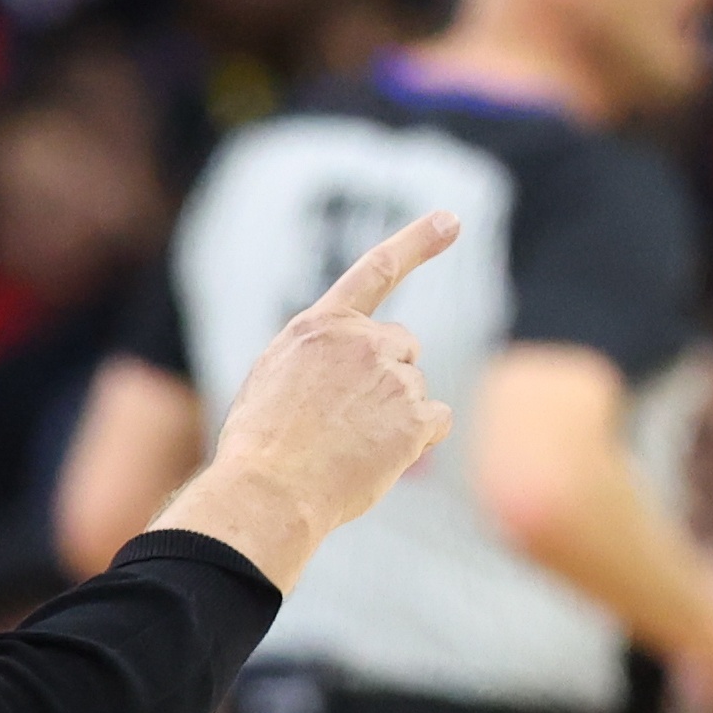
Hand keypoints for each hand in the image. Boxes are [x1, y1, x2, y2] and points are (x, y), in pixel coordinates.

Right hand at [157, 210, 459, 588]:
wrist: (267, 492)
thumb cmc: (259, 449)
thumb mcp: (270, 383)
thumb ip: (315, 361)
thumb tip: (347, 375)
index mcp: (318, 327)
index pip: (376, 270)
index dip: (418, 242)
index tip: (452, 220)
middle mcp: (360, 341)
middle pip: (403, 345)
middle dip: (388, 375)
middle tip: (348, 419)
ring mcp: (391, 376)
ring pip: (415, 387)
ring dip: (396, 414)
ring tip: (350, 447)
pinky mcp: (415, 415)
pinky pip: (435, 422)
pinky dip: (417, 441)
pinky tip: (379, 458)